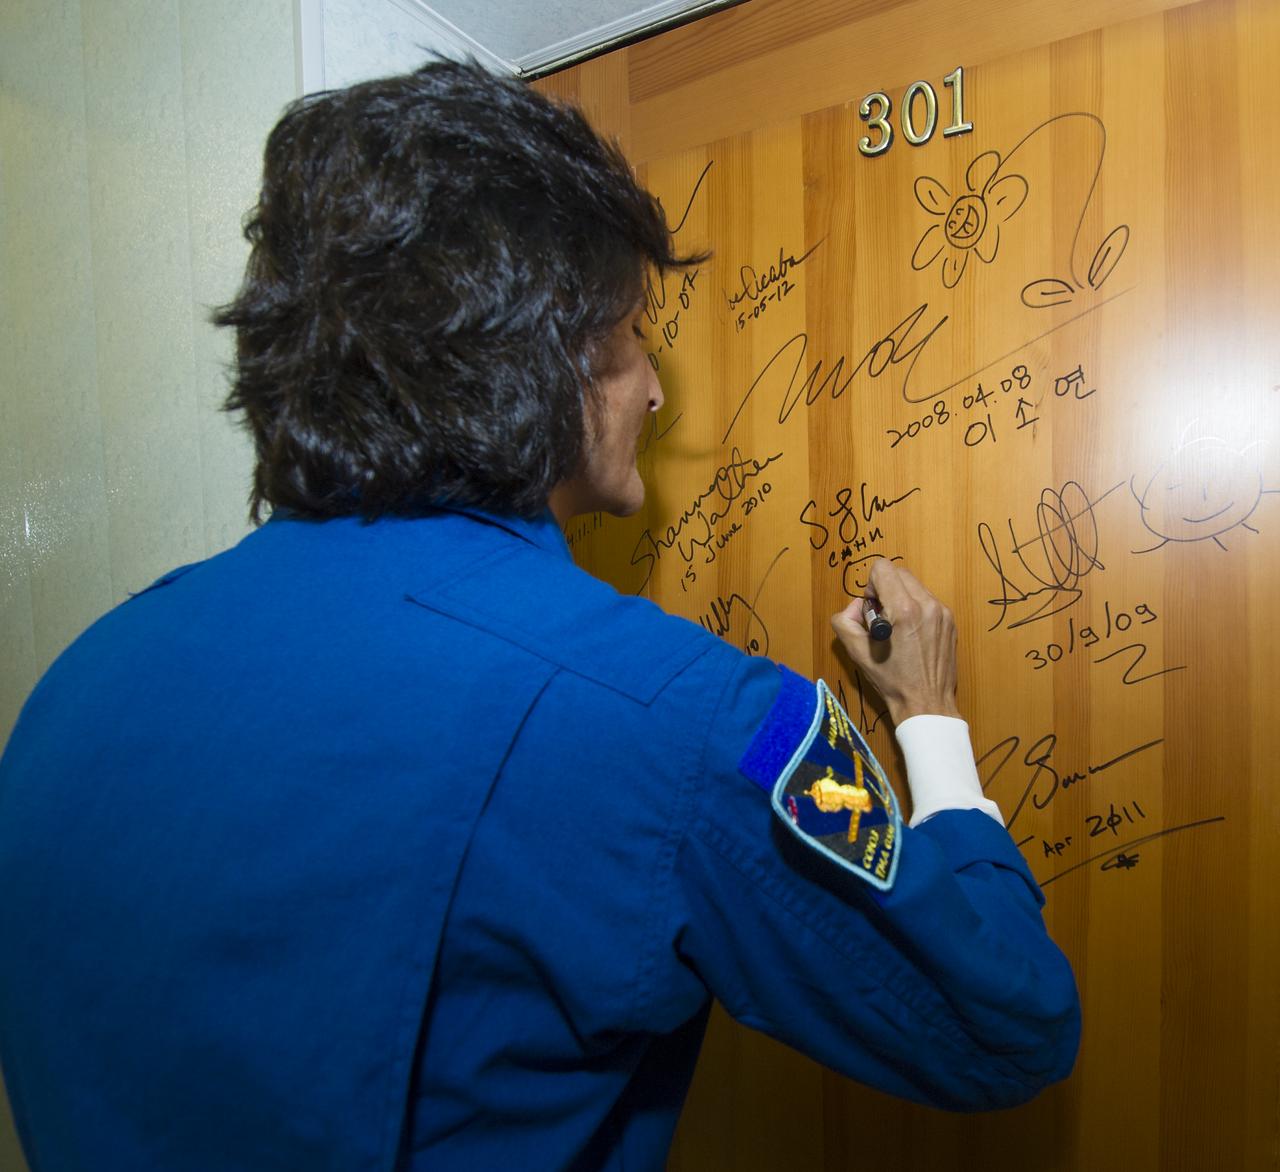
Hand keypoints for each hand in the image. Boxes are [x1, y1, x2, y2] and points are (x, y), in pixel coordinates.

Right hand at [830, 559, 961, 724]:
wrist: (927, 702)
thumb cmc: (892, 680)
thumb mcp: (856, 653)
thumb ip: (844, 621)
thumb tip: (855, 607)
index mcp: (903, 610)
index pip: (883, 568)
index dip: (870, 585)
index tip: (872, 607)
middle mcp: (926, 604)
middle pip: (899, 572)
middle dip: (885, 589)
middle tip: (882, 617)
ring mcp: (942, 612)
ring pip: (914, 586)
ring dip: (901, 598)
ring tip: (898, 627)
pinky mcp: (951, 621)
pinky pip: (928, 600)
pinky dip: (915, 609)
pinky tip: (912, 635)